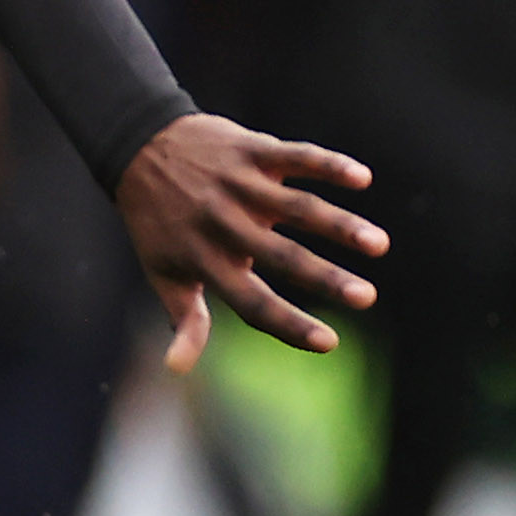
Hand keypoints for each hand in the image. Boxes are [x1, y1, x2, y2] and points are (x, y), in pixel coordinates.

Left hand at [114, 113, 385, 372]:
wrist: (136, 146)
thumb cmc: (157, 220)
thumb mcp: (162, 271)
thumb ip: (185, 318)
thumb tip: (177, 369)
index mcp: (204, 259)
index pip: (251, 301)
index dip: (287, 324)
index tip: (329, 343)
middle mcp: (222, 223)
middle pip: (281, 255)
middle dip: (325, 277)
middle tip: (367, 298)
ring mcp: (237, 185)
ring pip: (296, 206)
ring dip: (339, 223)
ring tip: (378, 244)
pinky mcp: (250, 150)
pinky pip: (294, 156)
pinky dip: (328, 164)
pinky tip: (362, 178)